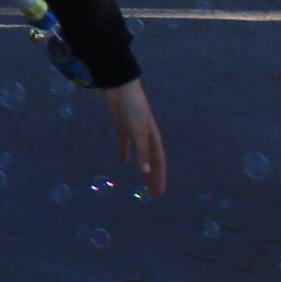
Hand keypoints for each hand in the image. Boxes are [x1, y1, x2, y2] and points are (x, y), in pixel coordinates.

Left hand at [102, 80, 168, 197]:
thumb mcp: (138, 132)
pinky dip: (124, 152)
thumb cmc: (133, 109)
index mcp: (153, 138)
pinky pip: (125, 143)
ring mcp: (134, 132)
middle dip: (154, 177)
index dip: (159, 178)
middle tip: (154, 193)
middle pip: (151, 162)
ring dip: (142, 167)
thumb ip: (142, 151)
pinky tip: (123, 161)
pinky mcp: (122, 127)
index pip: (158, 163)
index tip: (159, 193)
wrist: (121, 88)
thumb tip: (145, 171)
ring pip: (140, 155)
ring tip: (143, 180)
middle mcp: (146, 137)